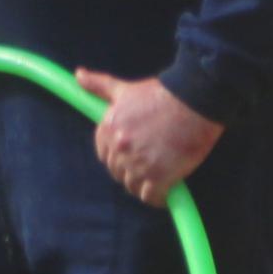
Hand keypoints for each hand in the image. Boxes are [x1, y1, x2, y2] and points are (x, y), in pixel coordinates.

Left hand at [79, 72, 221, 205]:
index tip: (131, 155)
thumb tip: (78, 75)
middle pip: (117, 172)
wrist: (194, 100)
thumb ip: (99, 85)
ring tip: (157, 179)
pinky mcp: (159, 177)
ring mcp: (138, 164)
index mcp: (109, 129)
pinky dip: (156, 198)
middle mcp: (119, 148)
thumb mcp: (125, 89)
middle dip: (130, 171)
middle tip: (148, 165)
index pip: (104, 155)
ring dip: (143, 185)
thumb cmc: (162, 93)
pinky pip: (150, 197)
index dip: (117, 157)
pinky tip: (164, 193)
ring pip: (132, 186)